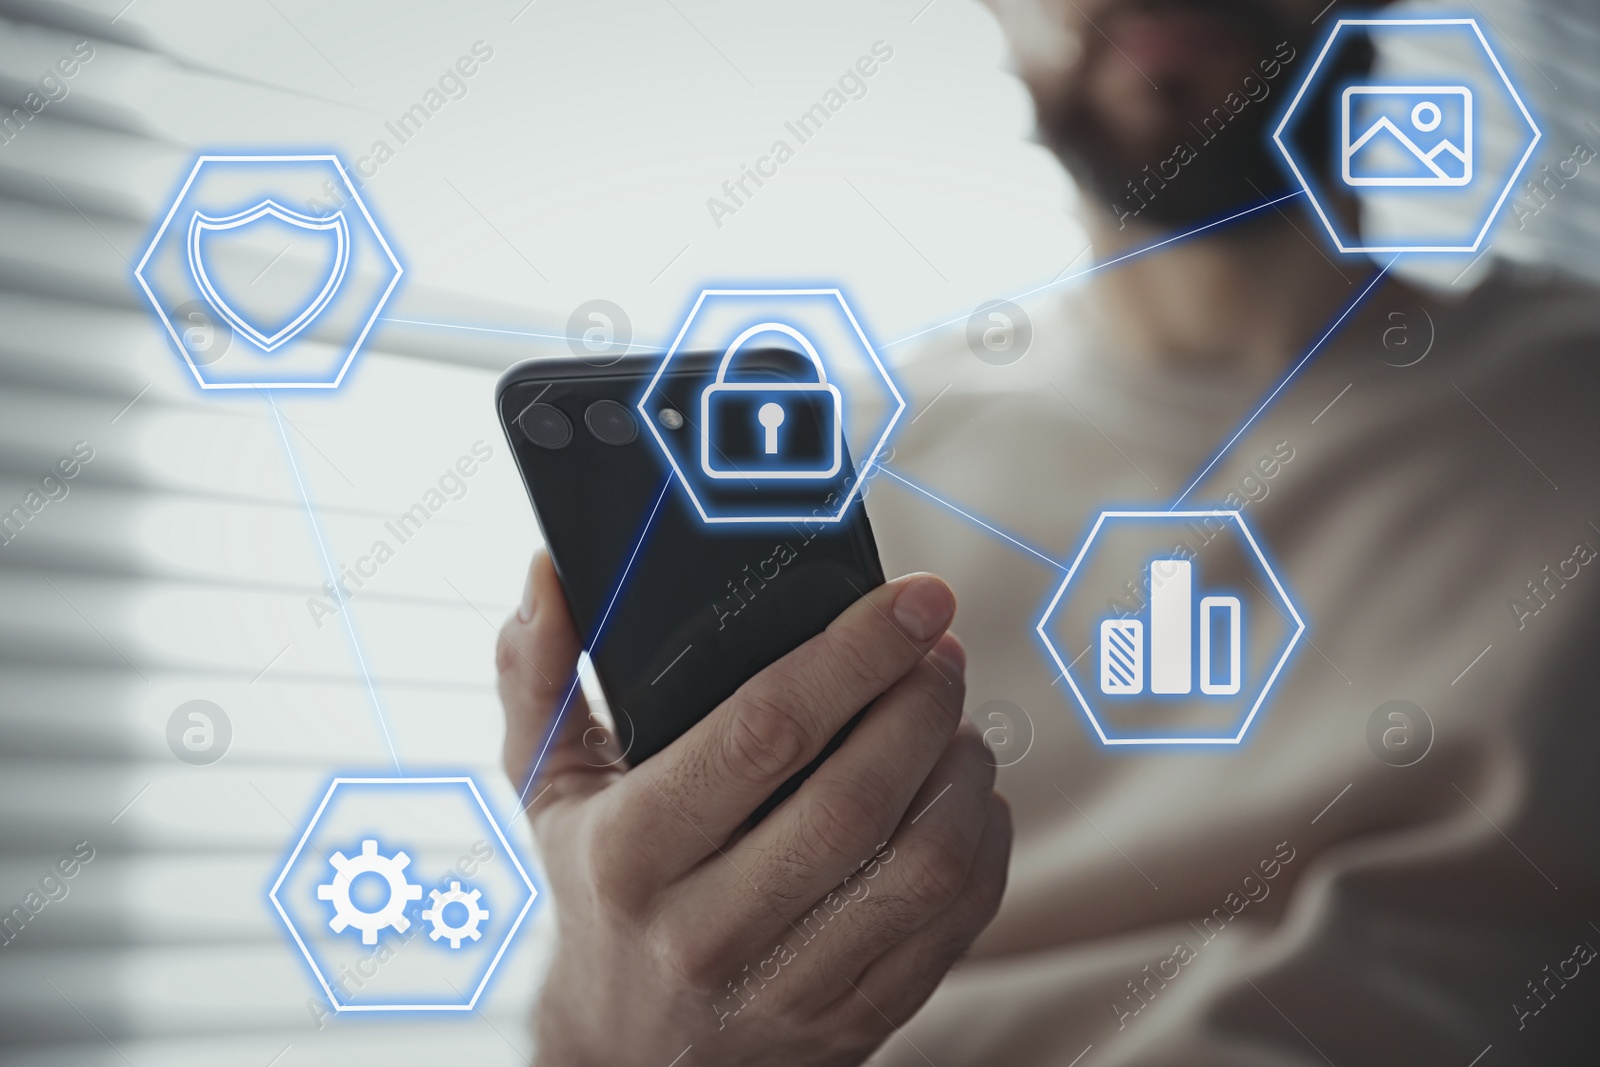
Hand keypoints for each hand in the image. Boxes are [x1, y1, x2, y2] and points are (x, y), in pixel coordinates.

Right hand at [498, 551, 1010, 1066]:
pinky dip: (981, 846)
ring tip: (956, 723)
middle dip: (922, 704)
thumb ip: (537, 676)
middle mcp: (708, 929)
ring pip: (921, 866)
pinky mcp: (852, 1024)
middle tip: (940, 653)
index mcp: (633, 852)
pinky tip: (966, 799)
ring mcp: (786, 988)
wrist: (625, 1058)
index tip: (911, 600)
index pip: (764, 733)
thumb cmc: (597, 893)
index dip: (853, 654)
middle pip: (856, 798)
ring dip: (963, 774)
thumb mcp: (545, 789)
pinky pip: (951, 926)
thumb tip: (550, 576)